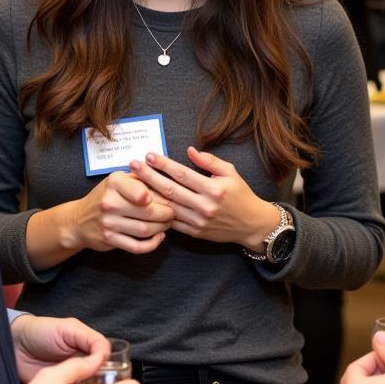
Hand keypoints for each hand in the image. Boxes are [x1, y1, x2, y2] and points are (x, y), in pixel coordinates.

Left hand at [11, 314, 108, 383]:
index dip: (112, 368)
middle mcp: (84, 365)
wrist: (15, 346)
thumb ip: (89, 338)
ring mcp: (73, 380)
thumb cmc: (40, 332)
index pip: (109, 360)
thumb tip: (105, 355)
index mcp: (89, 348)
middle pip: (104, 378)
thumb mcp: (68, 328)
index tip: (109, 374)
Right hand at [25, 171, 173, 268]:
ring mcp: (108, 222)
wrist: (79, 219)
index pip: (146, 192)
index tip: (169, 199)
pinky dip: (152, 244)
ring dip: (161, 229)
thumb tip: (169, 182)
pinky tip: (158, 238)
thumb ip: (141, 179)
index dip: (162, 198)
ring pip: (145, 230)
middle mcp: (109, 201)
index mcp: (114, 182)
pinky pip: (137, 246)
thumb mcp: (118, 180)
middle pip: (149, 212)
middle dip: (167, 215)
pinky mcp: (109, 239)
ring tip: (167, 224)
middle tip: (173, 214)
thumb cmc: (105, 196)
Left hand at [128, 147, 279, 250]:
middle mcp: (204, 206)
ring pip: (168, 207)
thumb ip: (209, 161)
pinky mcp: (195, 233)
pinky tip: (145, 202)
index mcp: (213, 189)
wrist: (251, 225)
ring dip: (149, 194)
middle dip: (149, 176)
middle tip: (133, 165)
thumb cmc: (241, 194)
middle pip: (170, 189)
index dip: (164, 164)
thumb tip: (189, 150)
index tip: (149, 155)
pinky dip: (158, 212)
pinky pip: (172, 222)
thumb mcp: (230, 172)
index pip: (182, 174)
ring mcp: (198, 221)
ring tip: (134, 182)